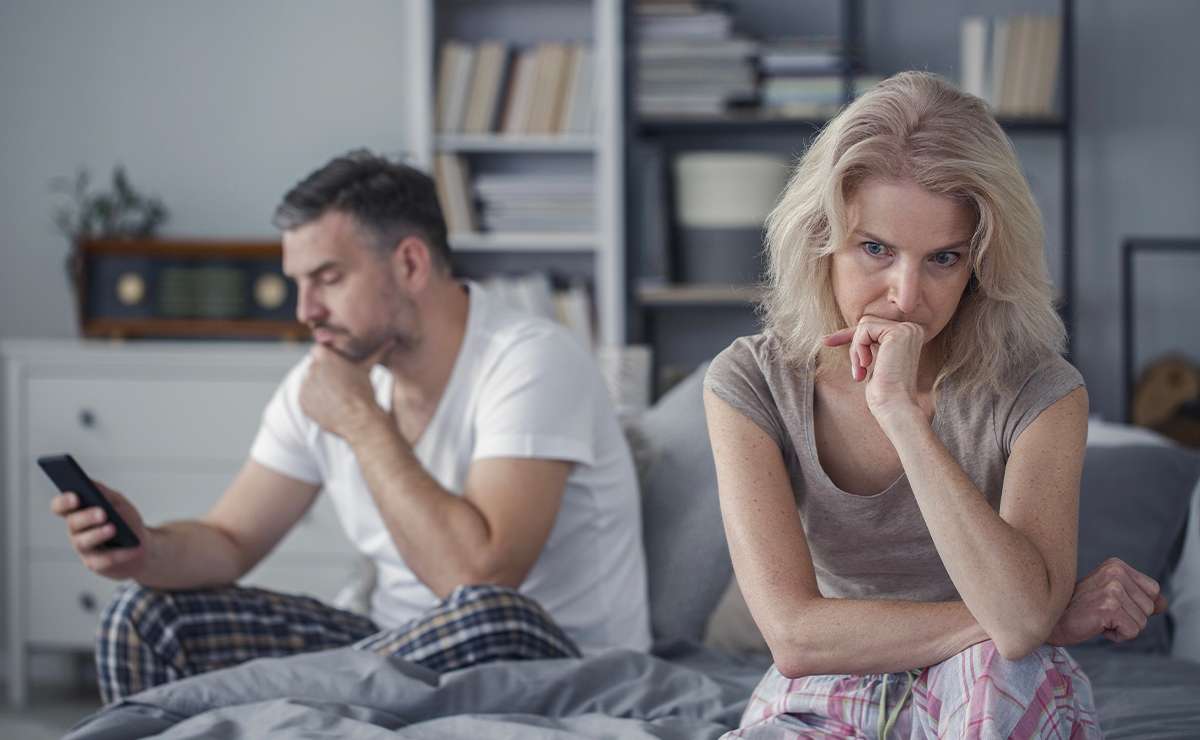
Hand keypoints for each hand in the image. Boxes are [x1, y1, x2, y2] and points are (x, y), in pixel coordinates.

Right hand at [50, 482, 148, 580]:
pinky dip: (119, 553)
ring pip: (84, 542)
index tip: (74, 496)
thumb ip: (103, 493)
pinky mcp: (95, 564)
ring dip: (98, 534)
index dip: (63, 502)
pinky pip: (104, 560)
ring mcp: (84, 549)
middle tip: (101, 512)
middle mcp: (76, 531)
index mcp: (78, 513)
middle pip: (73, 523)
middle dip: (86, 517)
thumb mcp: (118, 503)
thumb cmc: (126, 521)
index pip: (60, 507)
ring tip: (112, 528)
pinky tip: (132, 548)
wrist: (142, 547)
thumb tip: (89, 482)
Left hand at [299, 342, 391, 439]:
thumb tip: (393, 340)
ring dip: (318, 386)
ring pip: (310, 382)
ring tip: (336, 395)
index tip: (337, 366)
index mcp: (324, 357)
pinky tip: (330, 404)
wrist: (359, 421)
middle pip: (314, 366)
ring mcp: (305, 387)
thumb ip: (376, 351)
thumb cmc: (365, 391)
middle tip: (339, 383)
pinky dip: (315, 400)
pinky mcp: (302, 402)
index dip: (328, 358)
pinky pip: (306, 398)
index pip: (318, 350)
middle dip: (323, 372)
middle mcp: (311, 369)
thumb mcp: (369, 368)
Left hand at [823, 316, 924, 417]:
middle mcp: (911, 330)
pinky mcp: (898, 332)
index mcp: (908, 337)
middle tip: (858, 372)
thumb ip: (868, 346)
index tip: (825, 342)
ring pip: (864, 325)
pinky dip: (859, 347)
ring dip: (856, 349)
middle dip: (855, 347)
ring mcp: (907, 329)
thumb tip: (846, 333)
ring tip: (862, 371)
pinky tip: (866, 365)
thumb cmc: (883, 392)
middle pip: (867, 324)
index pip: (872, 329)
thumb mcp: (872, 363)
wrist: (893, 406)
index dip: (848, 336)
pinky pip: (865, 329)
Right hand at [1048, 557, 1167, 645]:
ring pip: (1142, 621)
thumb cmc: (1080, 609)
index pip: (1153, 590)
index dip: (1136, 604)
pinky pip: (1132, 631)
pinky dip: (1116, 636)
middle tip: (1102, 613)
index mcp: (1116, 565)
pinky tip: (1097, 626)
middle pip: (1149, 607)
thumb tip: (1164, 604)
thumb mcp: (1112, 597)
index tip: (1110, 604)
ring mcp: (1112, 589)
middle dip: (1130, 617)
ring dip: (1122, 627)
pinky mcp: (1109, 607)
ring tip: (1099, 618)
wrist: (1051, 620)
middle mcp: (1115, 572)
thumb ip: (1140, 597)